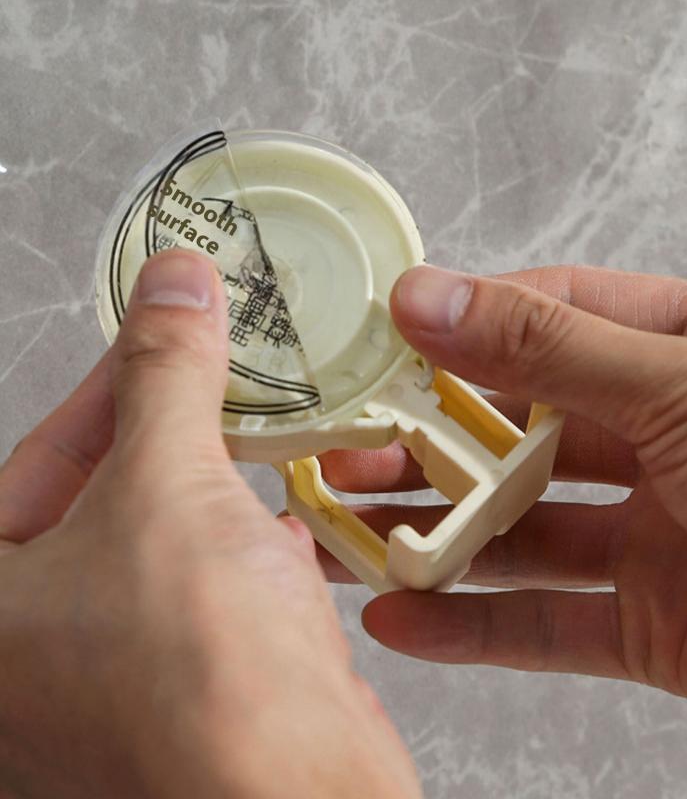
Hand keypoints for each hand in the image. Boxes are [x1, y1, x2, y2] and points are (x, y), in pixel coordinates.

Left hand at [0, 251, 420, 798]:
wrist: (303, 792)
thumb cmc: (202, 669)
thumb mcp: (169, 485)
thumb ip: (167, 376)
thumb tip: (172, 281)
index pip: (47, 452)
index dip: (116, 376)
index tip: (169, 323)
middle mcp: (41, 648)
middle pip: (113, 493)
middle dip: (181, 429)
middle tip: (225, 370)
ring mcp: (122, 670)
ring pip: (177, 538)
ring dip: (228, 485)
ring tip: (269, 433)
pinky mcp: (198, 684)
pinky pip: (219, 588)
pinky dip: (255, 548)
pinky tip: (288, 526)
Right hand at [320, 264, 686, 743]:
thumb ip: (549, 347)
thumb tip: (428, 297)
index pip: (549, 318)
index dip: (462, 327)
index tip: (381, 343)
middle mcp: (668, 437)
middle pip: (519, 434)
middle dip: (427, 447)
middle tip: (341, 455)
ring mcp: (659, 533)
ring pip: (521, 532)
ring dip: (434, 537)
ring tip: (347, 538)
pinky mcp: (656, 624)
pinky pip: (550, 624)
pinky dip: (475, 627)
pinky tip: (403, 619)